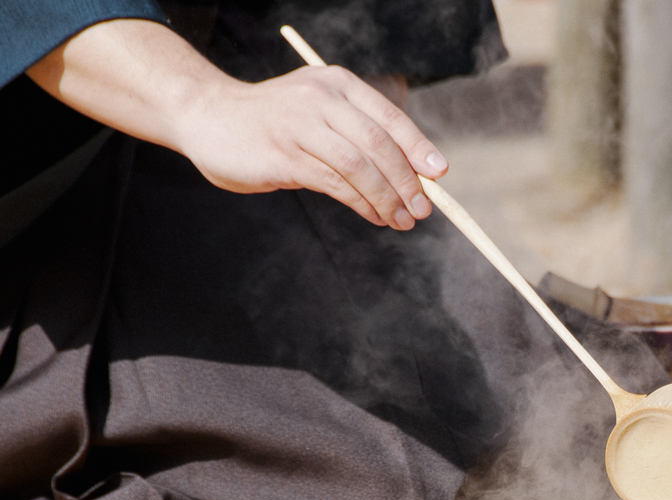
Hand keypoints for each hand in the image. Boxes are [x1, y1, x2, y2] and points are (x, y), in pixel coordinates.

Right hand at [180, 65, 443, 227]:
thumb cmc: (273, 123)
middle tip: (423, 211)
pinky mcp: (283, 156)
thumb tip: (408, 177)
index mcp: (337, 85)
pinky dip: (361, 204)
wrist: (208, 118)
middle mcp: (321, 99)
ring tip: (402, 221)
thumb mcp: (318, 116)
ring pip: (360, 167)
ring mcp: (301, 126)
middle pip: (379, 144)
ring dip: (386, 199)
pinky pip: (335, 184)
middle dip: (407, 182)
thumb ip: (356, 136)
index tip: (440, 174)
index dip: (418, 148)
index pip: (389, 118)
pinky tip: (375, 217)